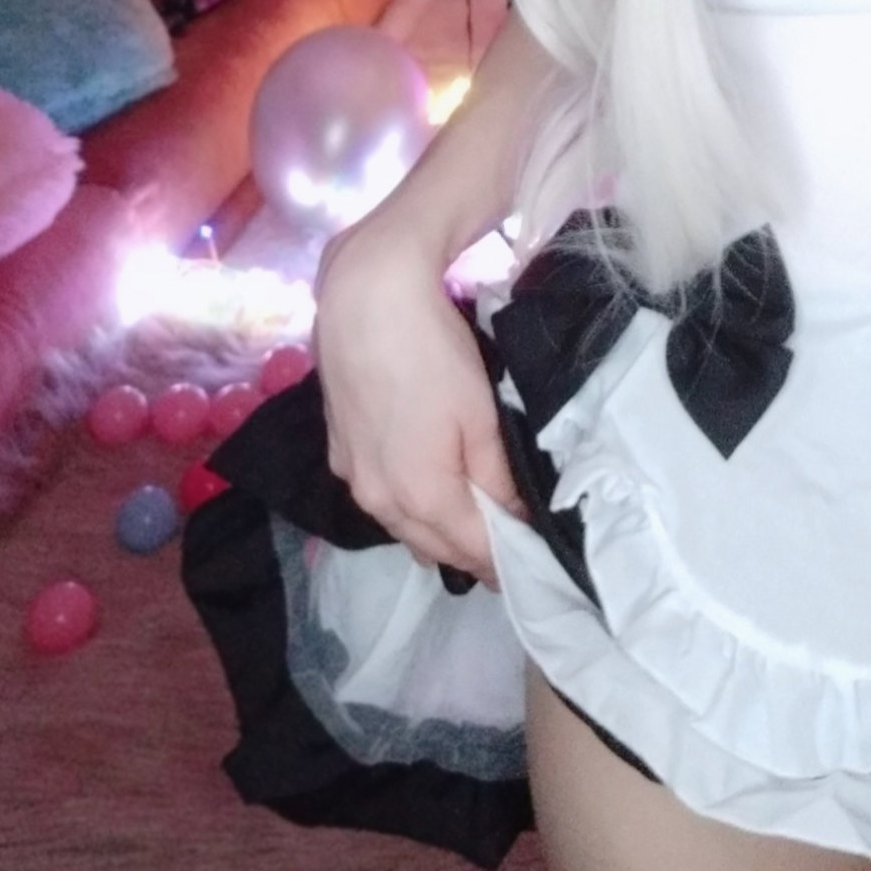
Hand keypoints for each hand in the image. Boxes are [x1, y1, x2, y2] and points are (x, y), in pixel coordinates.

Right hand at [314, 211, 525, 587]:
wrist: (364, 300)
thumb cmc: (433, 354)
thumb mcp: (481, 417)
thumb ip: (497, 477)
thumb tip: (515, 520)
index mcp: (421, 497)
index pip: (471, 551)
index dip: (505, 564)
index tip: (533, 571)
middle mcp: (378, 501)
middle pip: (433, 547)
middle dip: (471, 555)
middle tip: (509, 554)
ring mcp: (352, 477)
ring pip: (401, 526)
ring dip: (436, 534)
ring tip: (473, 528)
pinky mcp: (338, 451)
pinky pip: (379, 498)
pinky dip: (407, 506)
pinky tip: (426, 490)